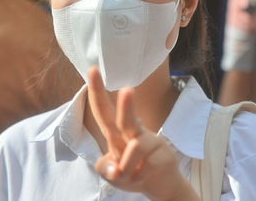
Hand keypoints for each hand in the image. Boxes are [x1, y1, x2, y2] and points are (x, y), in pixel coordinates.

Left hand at [86, 67, 197, 200]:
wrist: (161, 185)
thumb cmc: (132, 172)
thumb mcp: (111, 173)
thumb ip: (104, 168)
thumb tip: (115, 169)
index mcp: (116, 133)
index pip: (104, 111)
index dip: (97, 92)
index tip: (92, 70)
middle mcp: (133, 133)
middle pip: (127, 119)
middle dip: (126, 105)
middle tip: (127, 90)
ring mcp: (151, 141)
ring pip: (136, 147)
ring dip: (127, 167)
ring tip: (128, 176)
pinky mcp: (163, 153)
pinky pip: (145, 167)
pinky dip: (138, 178)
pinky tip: (142, 177)